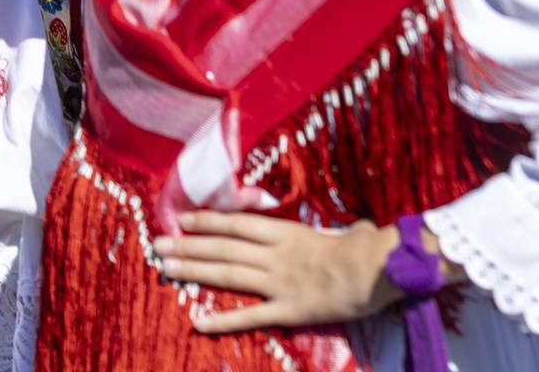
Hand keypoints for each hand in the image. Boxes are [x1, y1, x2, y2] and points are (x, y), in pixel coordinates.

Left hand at [153, 210, 407, 333]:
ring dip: (195, 270)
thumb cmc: (369, 248)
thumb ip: (338, 232)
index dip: (210, 221)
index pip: (241, 225)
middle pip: (226, 248)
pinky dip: (223, 319)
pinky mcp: (287, 309)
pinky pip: (250, 316)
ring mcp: (279, 283)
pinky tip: (197, 320)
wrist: (380, 269)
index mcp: (290, 234)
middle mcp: (277, 256)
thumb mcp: (349, 232)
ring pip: (229, 274)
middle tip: (158, 244)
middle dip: (190, 245)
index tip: (183, 218)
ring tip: (166, 267)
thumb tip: (353, 229)